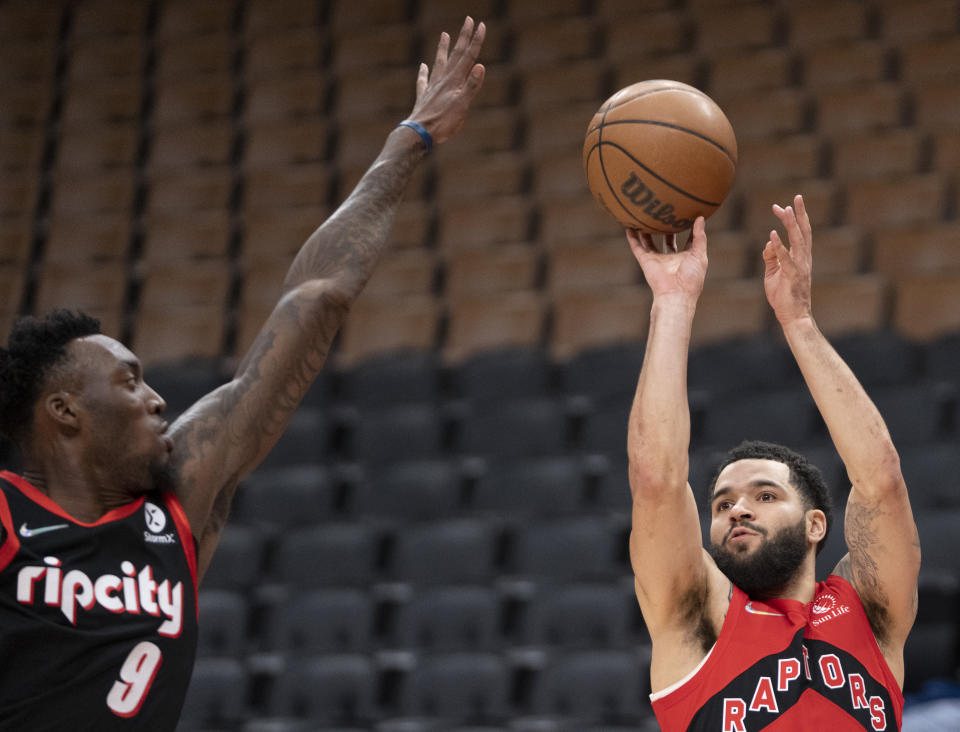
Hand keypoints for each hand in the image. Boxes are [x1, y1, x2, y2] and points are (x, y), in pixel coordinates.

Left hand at [407, 17, 485, 144]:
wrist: (419, 133)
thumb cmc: (442, 123)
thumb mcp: (462, 106)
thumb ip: (471, 86)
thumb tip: (480, 66)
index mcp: (454, 82)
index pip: (468, 57)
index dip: (475, 41)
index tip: (481, 25)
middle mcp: (443, 81)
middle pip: (455, 55)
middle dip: (463, 37)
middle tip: (468, 20)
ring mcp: (432, 88)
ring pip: (438, 63)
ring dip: (443, 49)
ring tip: (444, 34)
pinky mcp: (423, 97)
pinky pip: (423, 81)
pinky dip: (423, 72)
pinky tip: (423, 65)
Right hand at [626, 217, 707, 300]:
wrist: (676, 294)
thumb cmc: (691, 278)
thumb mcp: (700, 254)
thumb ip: (699, 237)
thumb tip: (701, 218)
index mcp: (686, 257)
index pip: (688, 240)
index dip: (689, 228)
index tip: (689, 215)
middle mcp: (671, 257)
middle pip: (667, 240)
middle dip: (667, 228)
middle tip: (666, 214)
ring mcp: (657, 259)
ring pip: (649, 242)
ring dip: (646, 231)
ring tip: (645, 217)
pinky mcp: (645, 261)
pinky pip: (637, 247)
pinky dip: (632, 238)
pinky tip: (629, 226)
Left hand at [763, 194, 812, 324]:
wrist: (793, 315)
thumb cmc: (784, 295)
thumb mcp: (774, 272)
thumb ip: (771, 256)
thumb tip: (769, 241)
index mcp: (801, 257)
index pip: (799, 233)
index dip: (794, 218)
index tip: (782, 205)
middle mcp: (803, 259)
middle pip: (803, 231)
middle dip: (799, 214)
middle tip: (796, 197)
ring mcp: (800, 267)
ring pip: (797, 241)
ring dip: (791, 224)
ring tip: (785, 210)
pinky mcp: (792, 276)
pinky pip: (785, 259)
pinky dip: (779, 246)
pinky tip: (772, 235)